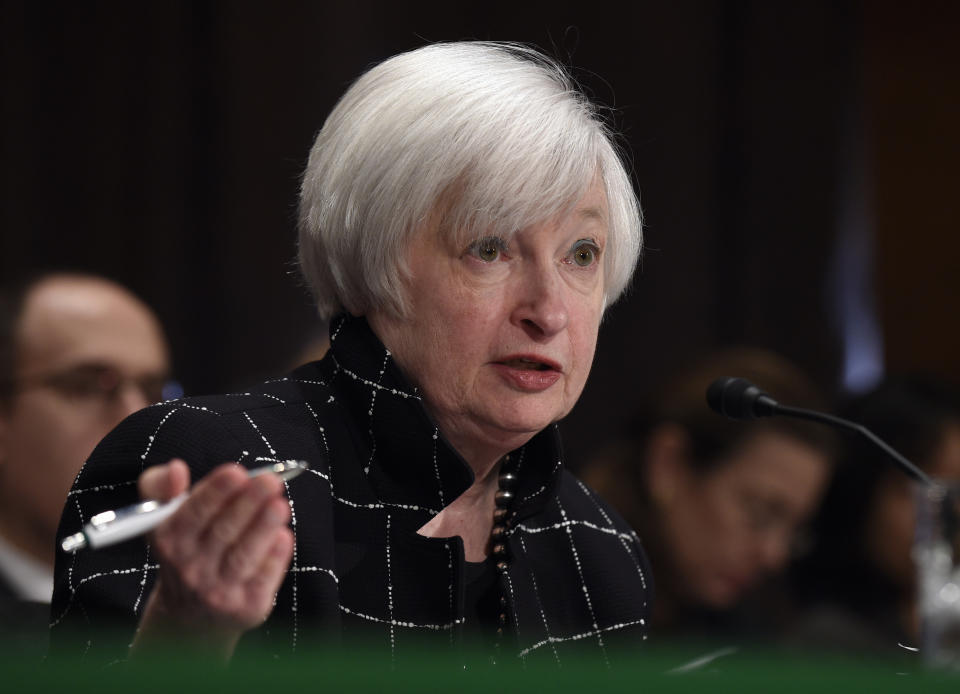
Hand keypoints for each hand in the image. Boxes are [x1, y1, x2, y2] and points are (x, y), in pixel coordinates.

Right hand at [132, 459, 293, 657]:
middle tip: (271, 481)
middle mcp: (190, 569)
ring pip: (244, 556)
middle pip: (223, 532)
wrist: (191, 616)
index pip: (193, 514)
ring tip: (280, 505)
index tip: (237, 472)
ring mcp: (218, 592)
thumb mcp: (164, 519)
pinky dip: (275, 556)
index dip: (216, 491)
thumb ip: (162, 487)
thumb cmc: (187, 550)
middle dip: (248, 503)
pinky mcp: (246, 608)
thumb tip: (176, 467)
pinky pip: (263, 578)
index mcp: (169, 541)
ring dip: (264, 528)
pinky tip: (283, 535)